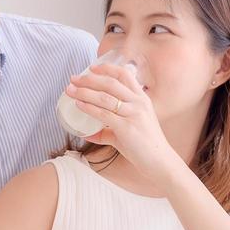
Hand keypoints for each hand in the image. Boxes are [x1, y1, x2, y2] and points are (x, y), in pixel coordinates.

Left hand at [65, 63, 182, 186]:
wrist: (159, 161)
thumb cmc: (144, 147)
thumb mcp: (128, 131)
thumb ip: (108, 131)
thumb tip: (88, 133)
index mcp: (142, 99)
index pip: (124, 75)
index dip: (107, 69)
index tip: (91, 67)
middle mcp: (139, 103)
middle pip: (110, 83)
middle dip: (89, 79)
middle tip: (73, 78)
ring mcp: (134, 114)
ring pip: (104, 97)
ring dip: (84, 91)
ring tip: (70, 90)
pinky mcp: (127, 127)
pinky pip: (104, 114)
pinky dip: (89, 108)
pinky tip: (78, 105)